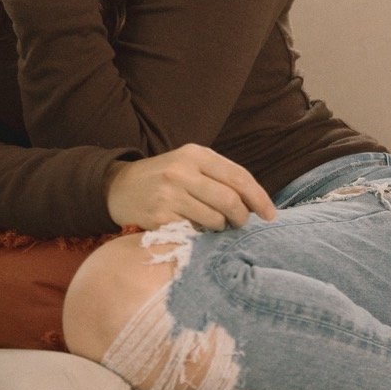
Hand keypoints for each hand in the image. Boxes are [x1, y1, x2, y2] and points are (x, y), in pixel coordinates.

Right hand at [104, 144, 276, 231]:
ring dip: (221, 229)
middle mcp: (183, 171)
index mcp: (195, 154)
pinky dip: (201, 235)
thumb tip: (254, 202)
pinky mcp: (160, 217)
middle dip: (242, 218)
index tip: (270, 214)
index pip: (237, 175)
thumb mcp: (189, 164)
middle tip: (240, 224)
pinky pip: (195, 233)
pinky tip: (194, 229)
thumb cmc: (164, 177)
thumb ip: (218, 176)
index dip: (259, 197)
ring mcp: (170, 194)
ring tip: (213, 225)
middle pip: (230, 200)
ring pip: (215, 220)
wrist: (120, 187)